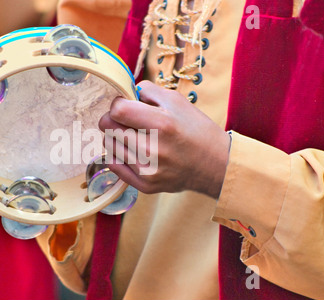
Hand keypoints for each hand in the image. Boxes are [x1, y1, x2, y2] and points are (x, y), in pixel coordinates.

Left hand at [98, 80, 230, 198]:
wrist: (216, 165)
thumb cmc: (196, 129)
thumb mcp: (177, 101)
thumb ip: (148, 90)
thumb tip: (124, 92)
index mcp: (161, 124)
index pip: (117, 111)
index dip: (117, 104)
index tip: (125, 105)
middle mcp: (152, 150)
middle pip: (108, 128)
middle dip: (113, 119)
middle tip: (126, 120)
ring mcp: (147, 171)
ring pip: (108, 146)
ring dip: (115, 137)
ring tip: (132, 135)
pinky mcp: (145, 185)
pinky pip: (114, 166)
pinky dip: (118, 155)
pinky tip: (132, 150)